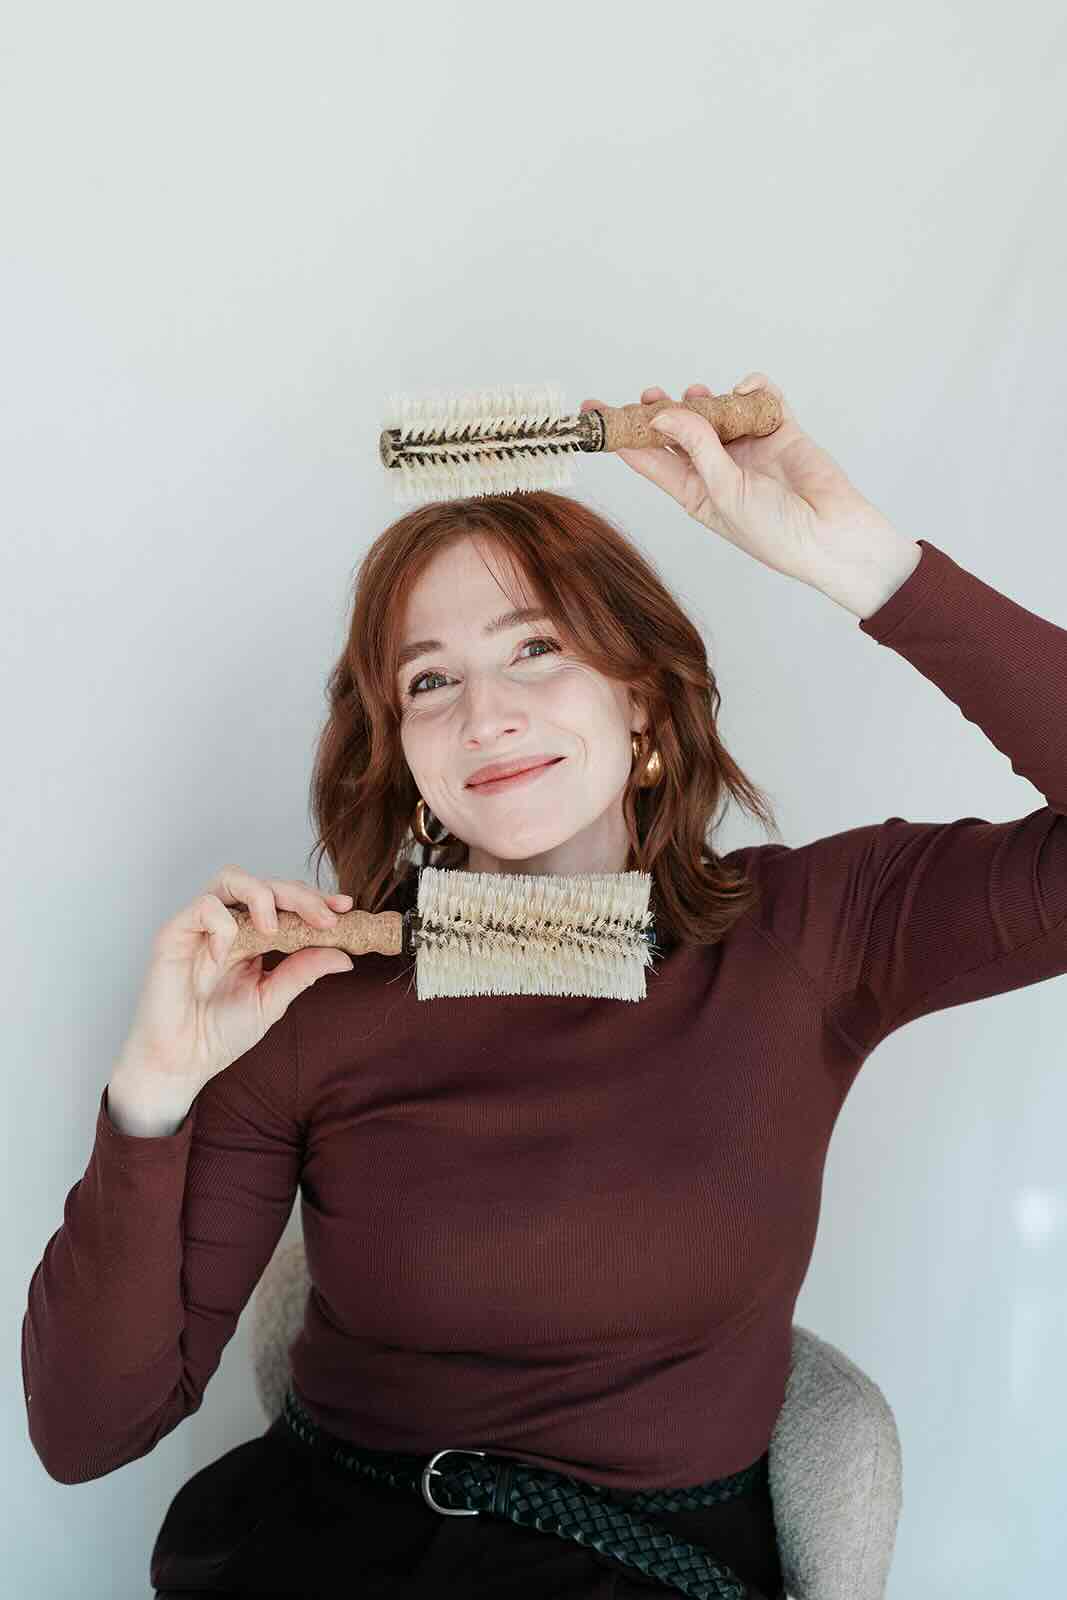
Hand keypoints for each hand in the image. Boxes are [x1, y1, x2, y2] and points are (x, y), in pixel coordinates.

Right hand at [118, 866, 354, 1095]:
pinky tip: (226, 955)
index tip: (345, 909)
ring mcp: (201, 926)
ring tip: (275, 928)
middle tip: (324, 918)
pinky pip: (204, 908)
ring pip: (232, 878)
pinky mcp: (175, 933)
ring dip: (262, 895)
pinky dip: (222, 925)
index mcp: (253, 936)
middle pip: (266, 883)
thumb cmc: (220, 1032)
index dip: (315, 899)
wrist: (182, 1062)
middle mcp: (229, 924)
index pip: (287, 902)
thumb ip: (303, 971)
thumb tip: (345, 955)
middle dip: (301, 895)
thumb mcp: (272, 999)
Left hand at [580, 377, 900, 590]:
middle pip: (679, 429)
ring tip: (699, 395)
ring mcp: (749, 448)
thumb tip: (664, 413)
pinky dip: (752, 389)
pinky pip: (760, 399)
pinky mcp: (780, 431)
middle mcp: (718, 468)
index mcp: (695, 492)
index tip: (593, 412)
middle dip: (661, 410)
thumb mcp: (723, 492)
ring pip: (716, 410)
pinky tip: (746, 392)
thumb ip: (696, 448)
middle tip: (649, 393)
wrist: (831, 535)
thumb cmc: (775, 532)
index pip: (649, 459)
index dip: (621, 435)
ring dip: (705, 399)